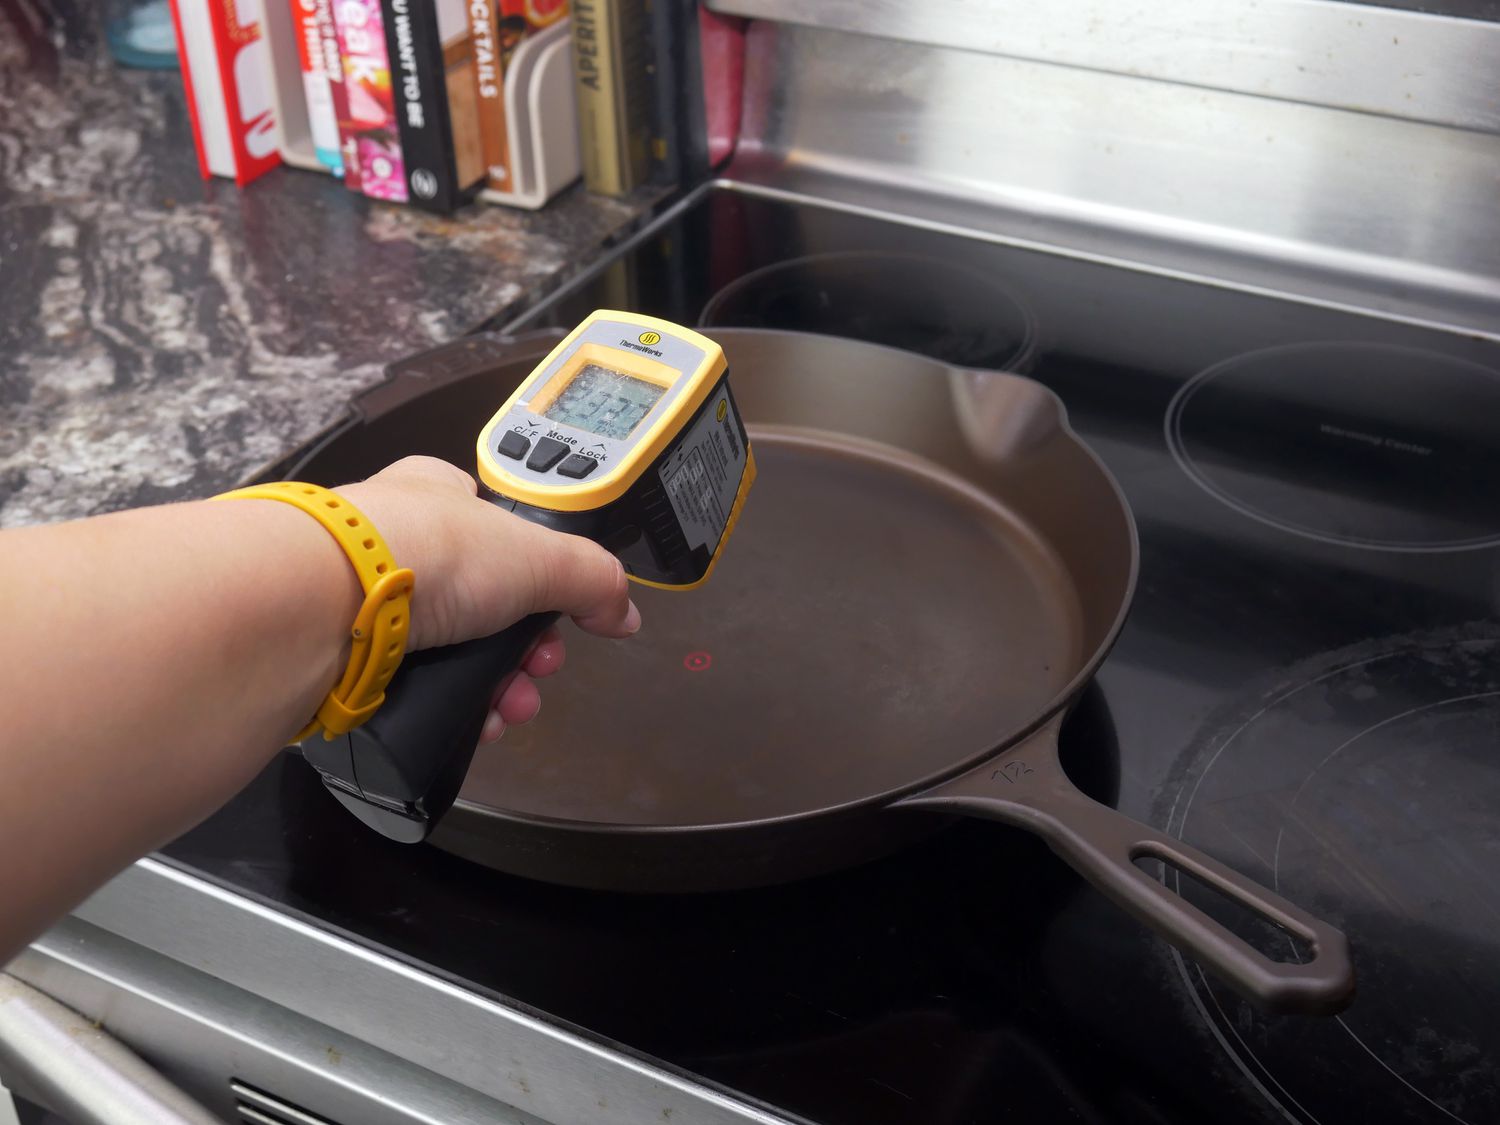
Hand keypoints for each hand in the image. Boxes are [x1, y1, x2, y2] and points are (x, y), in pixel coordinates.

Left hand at [337, 456, 639, 741]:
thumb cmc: (428, 554)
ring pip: (446, 649)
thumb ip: (592, 581)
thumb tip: (624, 613)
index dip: (537, 575)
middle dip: (522, 647)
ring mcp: (361, 596)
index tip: (559, 616)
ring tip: (509, 712)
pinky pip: (407, 685)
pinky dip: (447, 707)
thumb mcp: (538, 556)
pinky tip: (472, 725)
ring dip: (493, 686)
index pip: (495, 526)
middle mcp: (395, 538)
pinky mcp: (339, 652)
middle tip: (539, 672)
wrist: (321, 604)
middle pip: (480, 600)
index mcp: (436, 493)